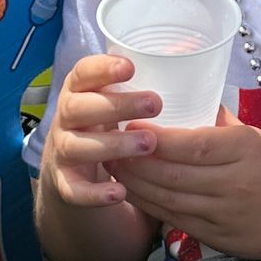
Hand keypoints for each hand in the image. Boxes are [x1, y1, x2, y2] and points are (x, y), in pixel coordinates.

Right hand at [42, 53, 159, 208]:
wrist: (74, 172)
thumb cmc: (107, 125)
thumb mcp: (117, 102)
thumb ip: (145, 88)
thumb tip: (199, 69)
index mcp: (79, 92)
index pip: (81, 73)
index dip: (101, 68)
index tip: (131, 66)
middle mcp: (66, 119)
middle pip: (77, 108)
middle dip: (115, 105)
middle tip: (155, 103)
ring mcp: (62, 152)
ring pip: (76, 146)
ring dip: (112, 144)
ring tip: (148, 144)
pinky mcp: (65, 185)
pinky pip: (74, 190)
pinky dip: (94, 193)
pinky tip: (119, 192)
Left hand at [114, 108, 260, 260]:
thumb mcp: (258, 138)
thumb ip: (221, 122)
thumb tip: (189, 96)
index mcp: (245, 150)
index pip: (191, 144)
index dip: (156, 138)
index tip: (130, 125)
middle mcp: (233, 183)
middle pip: (172, 173)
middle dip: (135, 161)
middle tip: (109, 145)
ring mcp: (223, 214)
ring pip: (167, 198)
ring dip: (135, 184)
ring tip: (112, 166)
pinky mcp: (216, 237)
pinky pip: (174, 220)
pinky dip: (149, 205)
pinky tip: (132, 192)